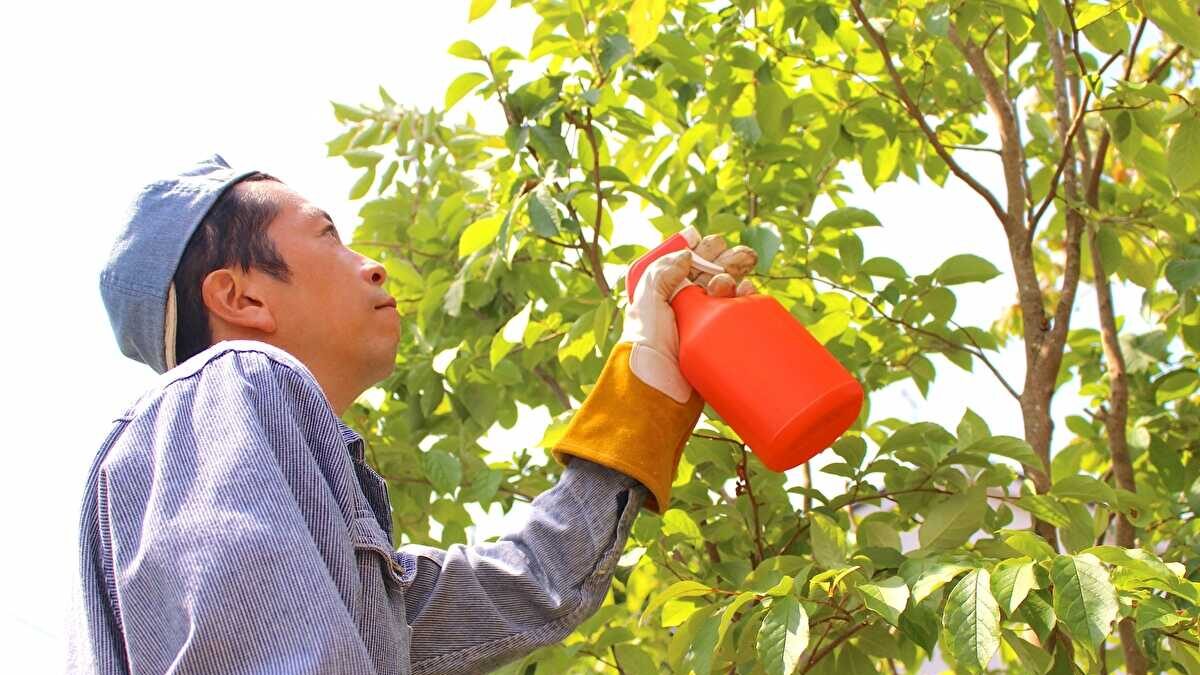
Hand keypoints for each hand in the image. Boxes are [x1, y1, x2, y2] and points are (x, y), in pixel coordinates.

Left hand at [619, 226, 758, 403]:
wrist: (658, 386)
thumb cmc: (646, 345)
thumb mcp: (646, 302)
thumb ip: (661, 273)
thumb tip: (688, 255)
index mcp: (664, 294)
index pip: (686, 264)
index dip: (701, 249)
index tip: (712, 242)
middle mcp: (684, 306)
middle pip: (711, 273)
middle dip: (726, 260)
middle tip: (739, 256)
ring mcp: (703, 324)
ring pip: (727, 291)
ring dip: (735, 277)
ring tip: (733, 281)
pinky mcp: (719, 340)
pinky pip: (736, 314)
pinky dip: (745, 299)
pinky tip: (749, 291)